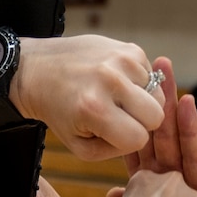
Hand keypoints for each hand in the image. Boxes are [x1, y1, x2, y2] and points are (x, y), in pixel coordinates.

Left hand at [11, 34, 163, 160]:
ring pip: (157, 94)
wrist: (38, 70)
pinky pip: (150, 75)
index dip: (129, 141)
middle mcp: (110, 80)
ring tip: (113, 96)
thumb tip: (146, 134)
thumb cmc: (59, 112)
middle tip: (118, 116)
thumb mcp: (80, 146)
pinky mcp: (128, 48)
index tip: (113, 133)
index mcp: (94, 109)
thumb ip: (115, 149)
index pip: (140, 138)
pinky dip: (137, 82)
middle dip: (141, 121)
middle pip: (156, 115)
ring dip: (140, 100)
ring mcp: (121, 60)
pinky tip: (114, 81)